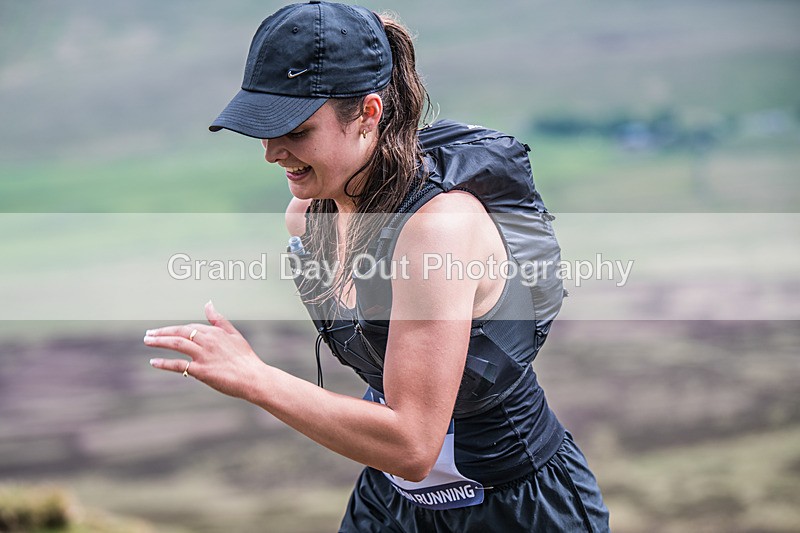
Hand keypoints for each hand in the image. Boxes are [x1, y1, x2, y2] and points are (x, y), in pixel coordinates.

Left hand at [145, 301, 262, 399]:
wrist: (254, 377)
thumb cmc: (245, 358)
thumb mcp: (234, 335)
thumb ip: (219, 320)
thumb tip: (208, 303)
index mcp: (215, 332)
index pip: (189, 327)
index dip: (174, 329)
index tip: (164, 332)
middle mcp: (207, 340)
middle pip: (179, 332)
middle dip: (161, 332)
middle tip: (148, 334)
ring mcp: (203, 355)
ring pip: (176, 343)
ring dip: (159, 341)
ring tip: (147, 341)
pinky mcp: (201, 370)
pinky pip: (178, 364)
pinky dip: (164, 362)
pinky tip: (154, 361)